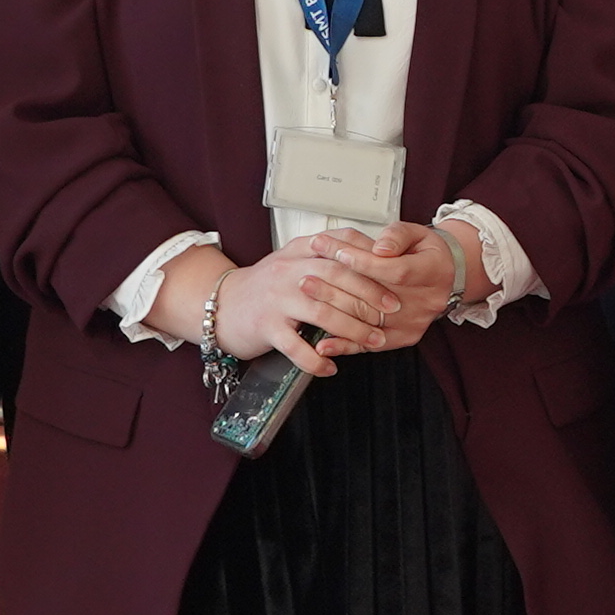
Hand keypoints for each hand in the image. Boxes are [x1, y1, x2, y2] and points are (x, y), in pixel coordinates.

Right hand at [213, 233, 422, 370]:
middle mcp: (288, 271)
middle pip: (336, 279)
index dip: (370, 262)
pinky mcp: (265, 327)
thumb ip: (327, 255)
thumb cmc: (266, 286)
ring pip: (322, 313)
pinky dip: (316, 359)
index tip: (394, 277)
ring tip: (373, 341)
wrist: (220, 304)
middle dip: (369, 296)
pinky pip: (296, 346)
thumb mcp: (294, 259)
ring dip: (352, 330)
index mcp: (299, 251)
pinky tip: (331, 366)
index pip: (340, 249)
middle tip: (391, 311)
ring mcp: (276, 299)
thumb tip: (372, 255)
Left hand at [312, 221, 461, 354]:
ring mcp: (413, 323)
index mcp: (432, 272)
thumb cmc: (425, 252)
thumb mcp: (417, 233)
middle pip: (376, 298)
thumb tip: (380, 248)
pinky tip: (323, 343)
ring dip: (334, 311)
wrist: (443, 277)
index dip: (364, 263)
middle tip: (308, 273)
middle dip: (337, 285)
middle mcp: (425, 302)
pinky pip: (370, 344)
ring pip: (369, 322)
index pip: (394, 270)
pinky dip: (344, 344)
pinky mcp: (402, 338)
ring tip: (307, 296)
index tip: (338, 253)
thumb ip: (397, 235)